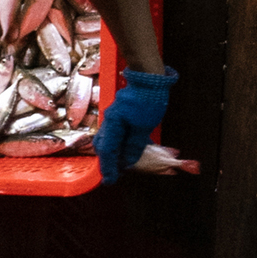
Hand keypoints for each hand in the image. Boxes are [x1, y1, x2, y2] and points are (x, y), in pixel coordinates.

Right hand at [96, 65, 176, 182]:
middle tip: (117, 173)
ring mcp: (117, 118)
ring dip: (121, 153)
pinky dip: (129, 143)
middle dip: (111, 161)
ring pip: (114, 140)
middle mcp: (111, 122)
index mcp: (113, 125)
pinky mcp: (124, 115)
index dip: (109, 168)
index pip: (108, 151)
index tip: (109, 181)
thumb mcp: (144, 126)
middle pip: (106, 147)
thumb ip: (135, 144)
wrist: (150, 77)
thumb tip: (129, 161)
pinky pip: (123, 133)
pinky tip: (140, 148)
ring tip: (130, 163)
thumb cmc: (148, 98)